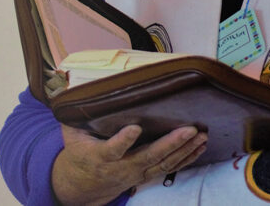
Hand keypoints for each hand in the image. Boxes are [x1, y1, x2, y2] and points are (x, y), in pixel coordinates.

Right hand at [52, 124, 207, 205]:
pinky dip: (186, 158)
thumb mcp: (71, 133)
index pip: (112, 150)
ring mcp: (136, 172)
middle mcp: (121, 167)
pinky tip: (200, 146)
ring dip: (184, 150)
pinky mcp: (147, 174)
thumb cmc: (80, 150)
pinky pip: (169, 167)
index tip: (134, 128)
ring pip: (162, 163)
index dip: (123, 141)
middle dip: (169, 144)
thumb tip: (68, 84)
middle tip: (189, 129)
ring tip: (201, 135)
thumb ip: (73, 112)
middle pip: (147, 157)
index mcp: (100, 156)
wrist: (83, 184)